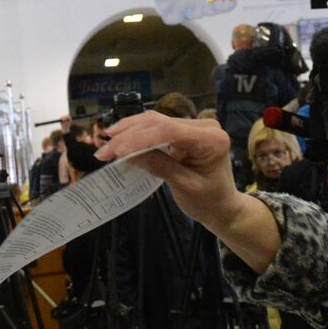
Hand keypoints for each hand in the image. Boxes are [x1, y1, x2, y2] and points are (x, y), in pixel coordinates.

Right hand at [94, 111, 240, 226]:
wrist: (223, 207)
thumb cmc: (208, 201)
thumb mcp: (184, 186)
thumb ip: (158, 166)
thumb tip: (127, 153)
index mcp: (211, 139)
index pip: (169, 131)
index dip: (140, 138)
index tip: (116, 150)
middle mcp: (205, 126)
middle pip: (160, 122)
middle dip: (129, 135)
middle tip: (104, 150)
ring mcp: (194, 127)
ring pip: (155, 121)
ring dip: (129, 131)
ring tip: (107, 142)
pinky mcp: (184, 132)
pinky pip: (158, 128)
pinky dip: (137, 134)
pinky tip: (119, 139)